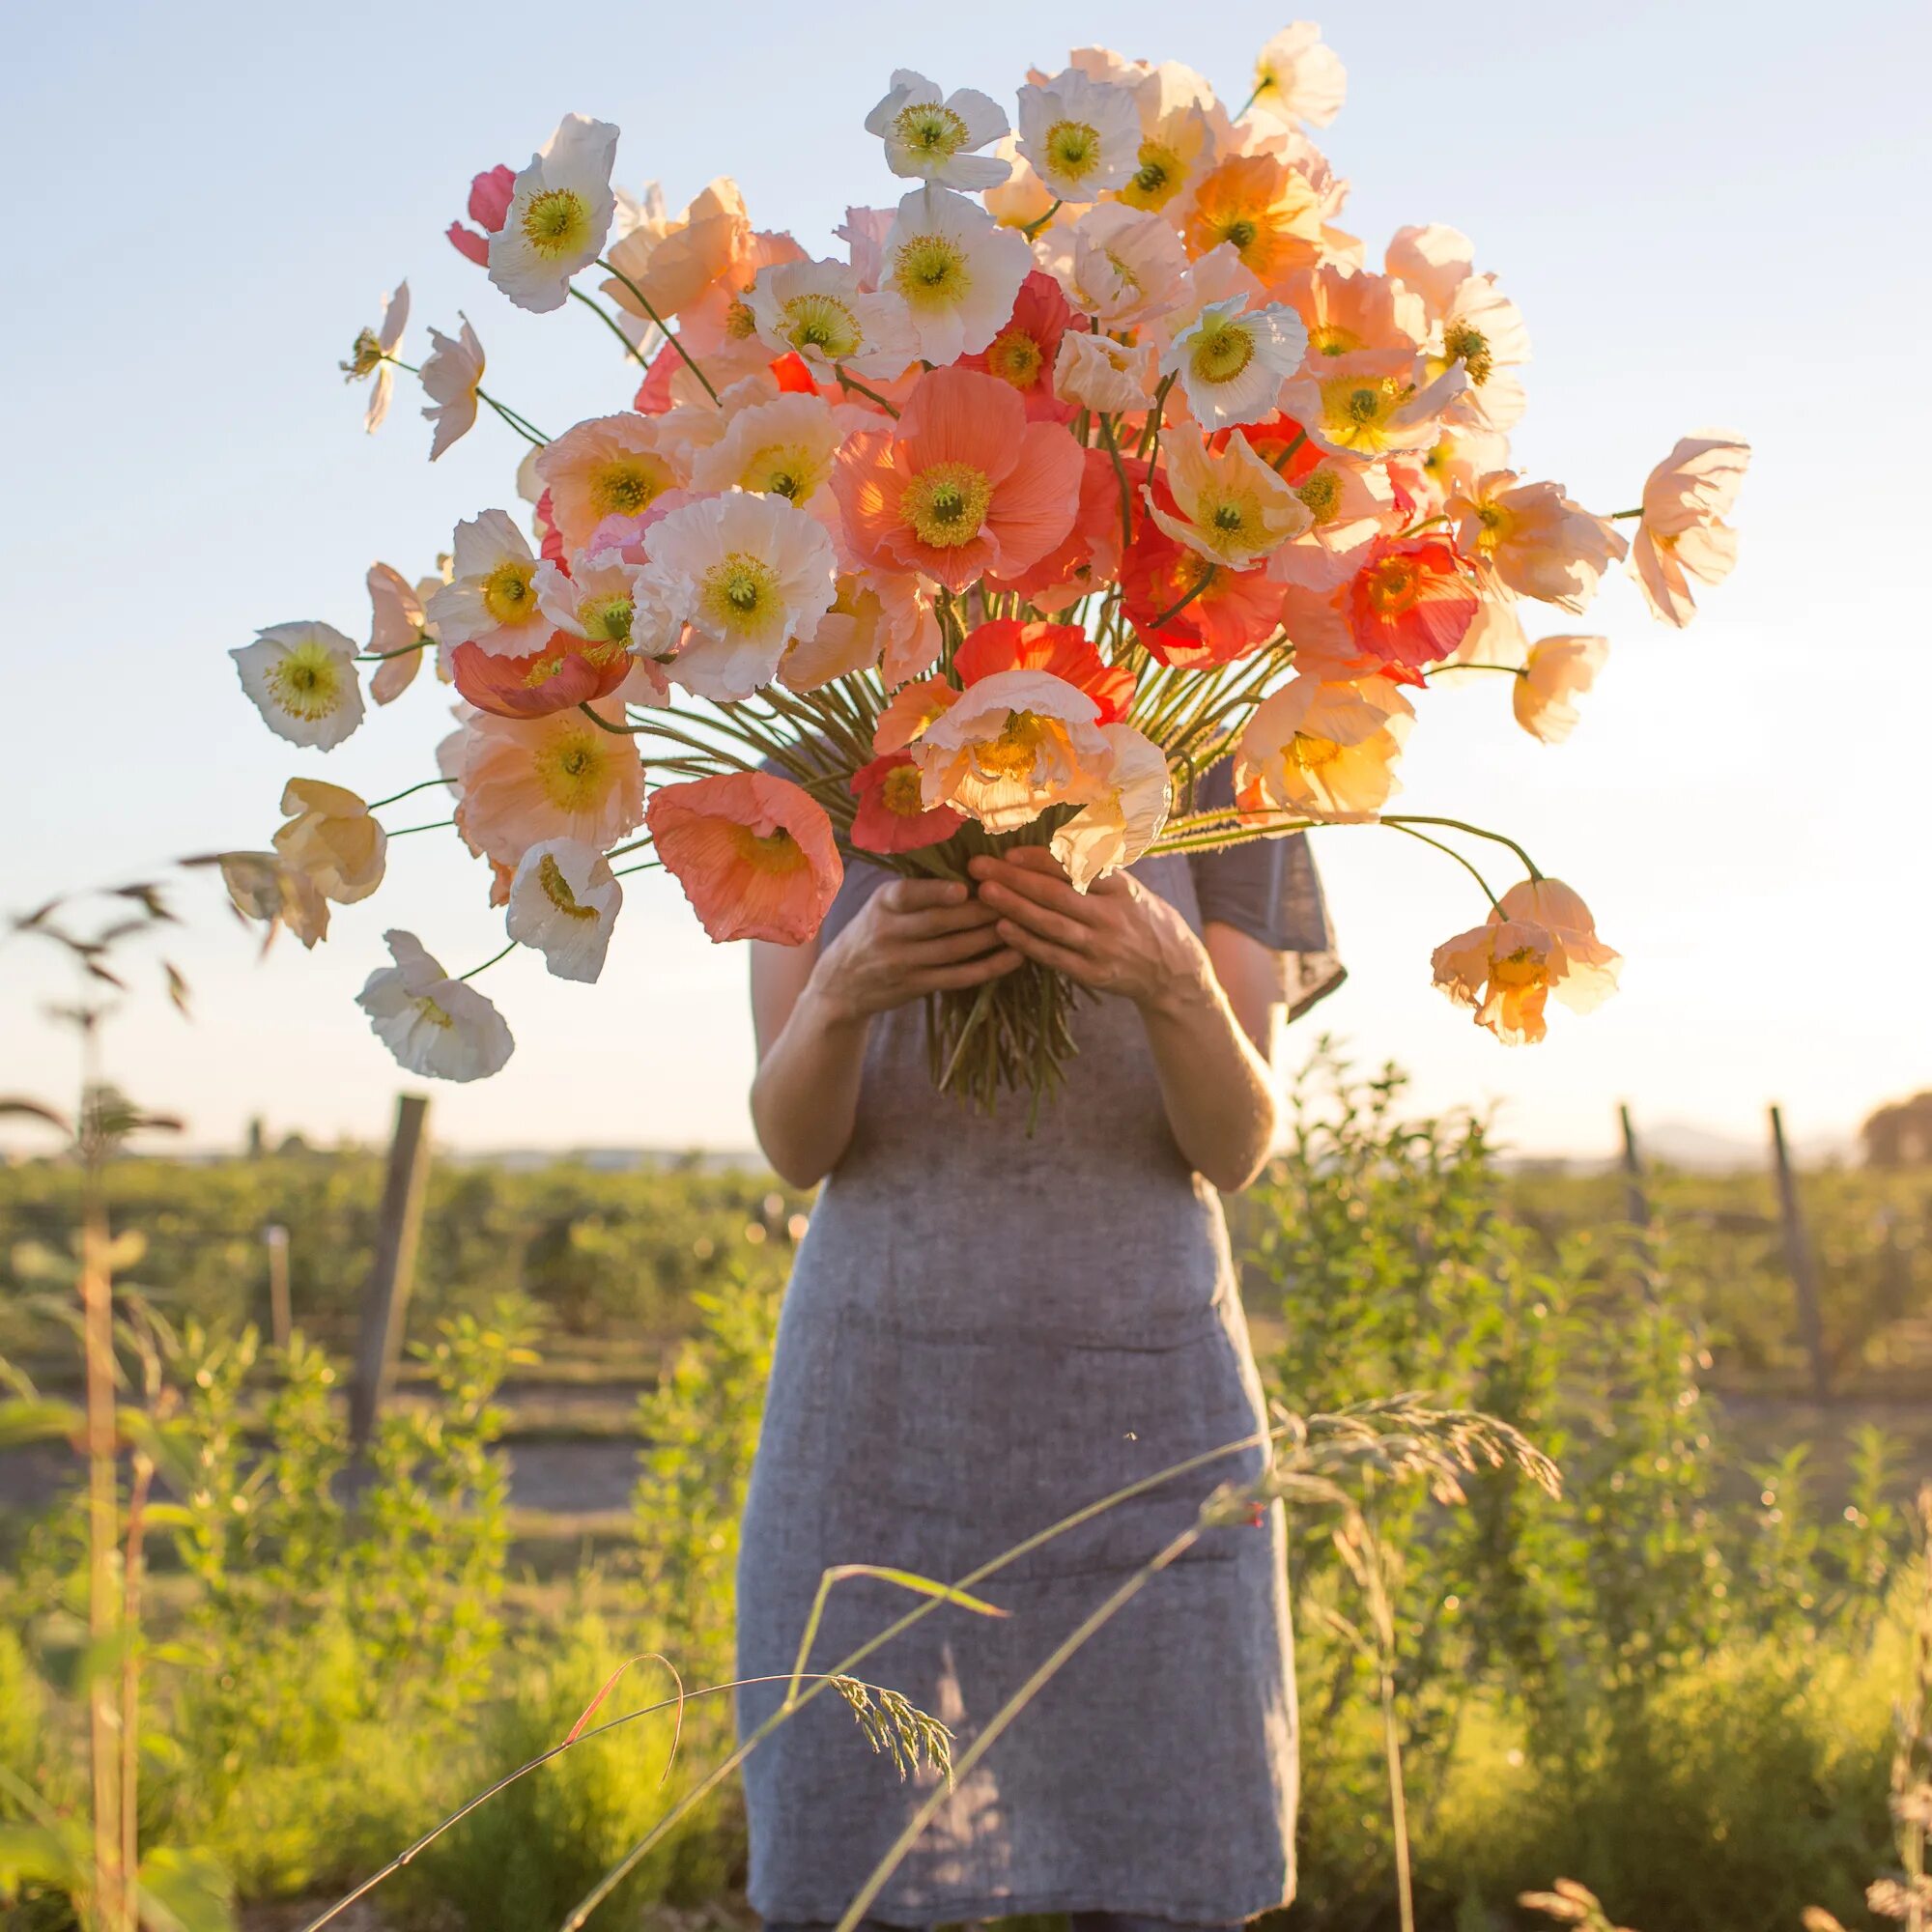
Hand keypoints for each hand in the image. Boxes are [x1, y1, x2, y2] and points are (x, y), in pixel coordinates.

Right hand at [810, 876, 1019, 1023]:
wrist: (841, 985)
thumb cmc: (872, 932)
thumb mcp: (880, 905)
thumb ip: (915, 891)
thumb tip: (969, 863)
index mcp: (882, 903)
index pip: (907, 895)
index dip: (936, 892)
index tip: (964, 886)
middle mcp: (889, 933)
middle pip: (940, 922)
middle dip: (981, 910)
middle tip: (1015, 896)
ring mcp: (903, 963)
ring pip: (955, 950)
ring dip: (991, 936)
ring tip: (1023, 920)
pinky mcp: (917, 987)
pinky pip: (959, 977)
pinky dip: (990, 967)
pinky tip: (1015, 956)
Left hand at [967, 847, 1214, 1013]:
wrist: (1173, 970)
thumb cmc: (1142, 920)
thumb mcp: (1130, 889)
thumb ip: (1095, 872)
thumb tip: (1049, 847)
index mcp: (1122, 888)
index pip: (1076, 869)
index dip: (1039, 859)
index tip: (1008, 851)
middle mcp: (1112, 916)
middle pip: (1057, 894)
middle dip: (1015, 879)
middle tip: (980, 867)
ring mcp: (1102, 947)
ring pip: (1052, 925)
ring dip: (1015, 908)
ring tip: (985, 894)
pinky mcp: (1094, 974)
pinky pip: (1054, 956)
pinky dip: (1027, 943)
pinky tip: (1002, 930)